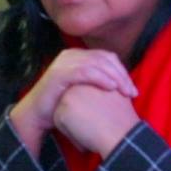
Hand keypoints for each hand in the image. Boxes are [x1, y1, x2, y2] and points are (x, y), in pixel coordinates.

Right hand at [10, 49, 136, 158]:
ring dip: (115, 77)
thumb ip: (98, 83)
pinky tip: (111, 88)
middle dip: (122, 75)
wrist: (37, 115)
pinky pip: (84, 71)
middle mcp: (71, 55)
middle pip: (104, 59)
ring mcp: (64, 62)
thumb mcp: (83, 91)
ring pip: (97, 64)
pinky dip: (100, 78)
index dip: (123, 71)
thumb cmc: (62, 105)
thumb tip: (124, 86)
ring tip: (125, 91)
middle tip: (132, 93)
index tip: (133, 91)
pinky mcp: (59, 73)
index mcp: (78, 56)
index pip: (107, 58)